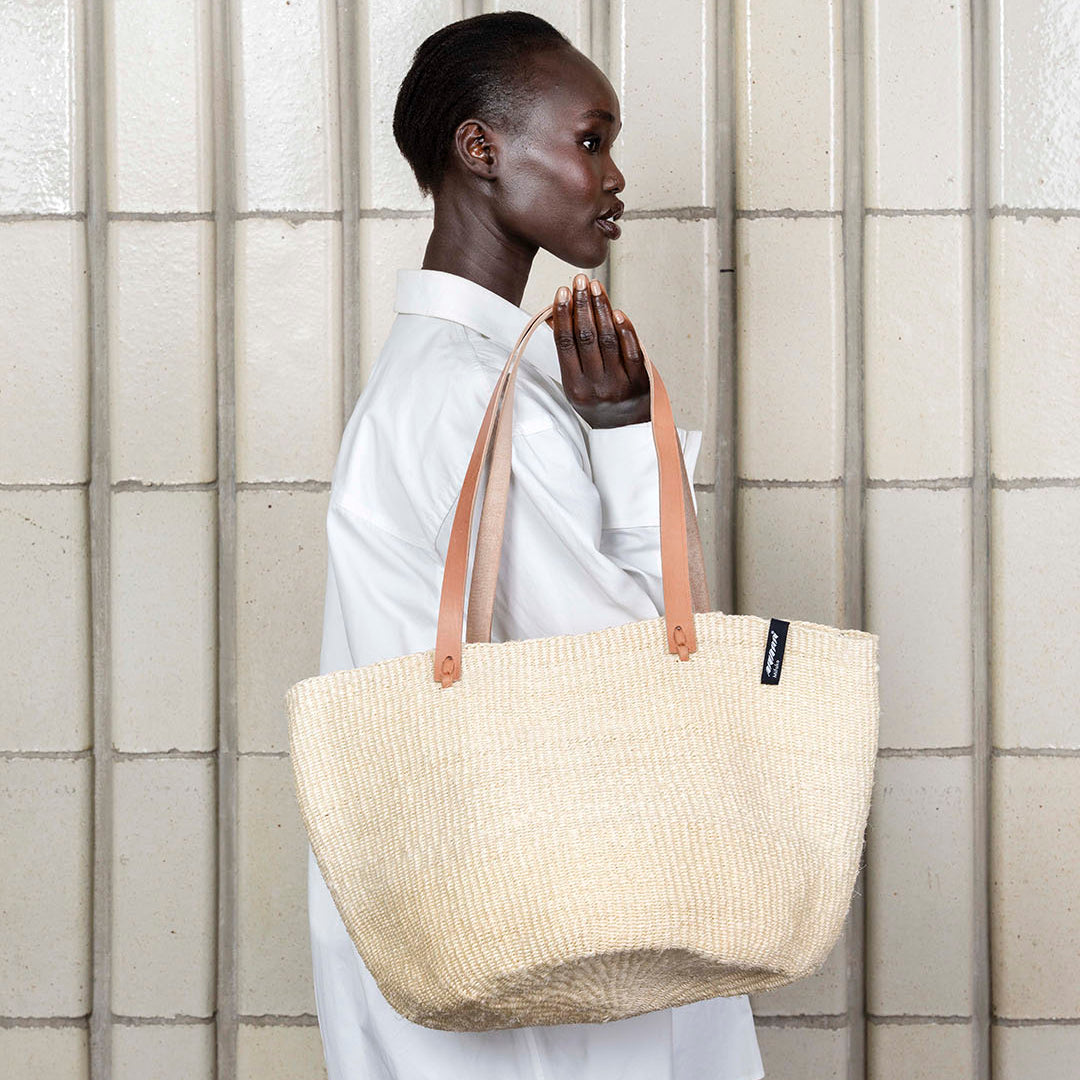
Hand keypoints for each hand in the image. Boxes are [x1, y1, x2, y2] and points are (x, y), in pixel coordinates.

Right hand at [545, 273, 650, 427]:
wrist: (625, 431)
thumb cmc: (597, 404)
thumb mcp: (575, 385)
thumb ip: (568, 355)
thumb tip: (556, 317)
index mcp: (575, 388)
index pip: (565, 344)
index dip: (562, 315)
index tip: (561, 292)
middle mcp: (596, 386)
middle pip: (586, 337)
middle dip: (582, 304)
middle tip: (579, 281)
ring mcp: (619, 384)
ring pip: (608, 339)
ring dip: (601, 309)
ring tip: (596, 288)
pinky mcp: (640, 381)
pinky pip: (632, 350)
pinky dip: (624, 329)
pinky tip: (616, 311)